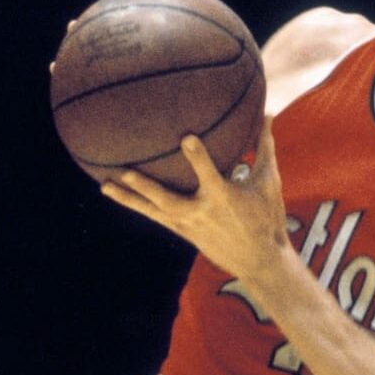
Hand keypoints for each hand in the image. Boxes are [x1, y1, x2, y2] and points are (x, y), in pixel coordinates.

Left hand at [101, 115, 289, 284]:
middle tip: (126, 172)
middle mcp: (201, 213)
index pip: (209, 174)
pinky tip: (118, 195)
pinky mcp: (184, 232)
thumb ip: (265, 146)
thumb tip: (267, 113)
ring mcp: (189, 225)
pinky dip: (138, 205)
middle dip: (147, 186)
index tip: (186, 137)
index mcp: (224, 198)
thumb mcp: (269, 182)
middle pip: (168, 200)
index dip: (198, 157)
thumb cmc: (267, 217)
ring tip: (105, 186)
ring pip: (154, 211)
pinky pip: (156, 217)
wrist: (260, 261)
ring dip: (129, 199)